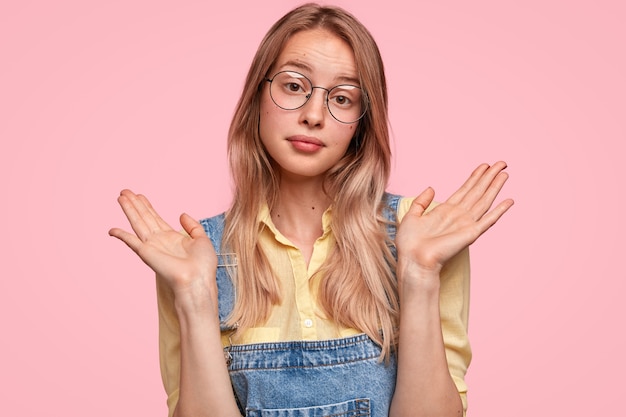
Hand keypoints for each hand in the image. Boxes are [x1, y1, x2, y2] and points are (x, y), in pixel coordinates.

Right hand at [108, 190, 217, 299]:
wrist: (198, 280)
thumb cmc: (203, 265)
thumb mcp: (201, 239)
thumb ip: (192, 226)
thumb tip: (182, 214)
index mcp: (172, 237)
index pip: (156, 218)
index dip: (147, 206)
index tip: (140, 195)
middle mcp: (159, 240)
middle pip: (144, 217)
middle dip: (135, 204)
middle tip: (125, 191)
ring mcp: (152, 246)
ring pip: (138, 223)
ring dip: (129, 209)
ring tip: (121, 196)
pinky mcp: (146, 253)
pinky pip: (131, 242)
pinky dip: (121, 235)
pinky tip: (112, 230)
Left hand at [395, 161, 513, 276]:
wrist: (413, 260)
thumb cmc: (410, 244)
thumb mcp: (411, 216)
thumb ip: (421, 201)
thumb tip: (431, 187)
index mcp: (445, 211)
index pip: (464, 190)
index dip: (475, 177)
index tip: (484, 165)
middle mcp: (458, 216)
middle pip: (477, 192)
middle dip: (489, 177)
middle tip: (501, 163)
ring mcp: (466, 224)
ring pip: (484, 201)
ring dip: (495, 187)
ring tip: (505, 173)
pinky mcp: (470, 234)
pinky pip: (488, 220)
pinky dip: (499, 210)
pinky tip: (509, 201)